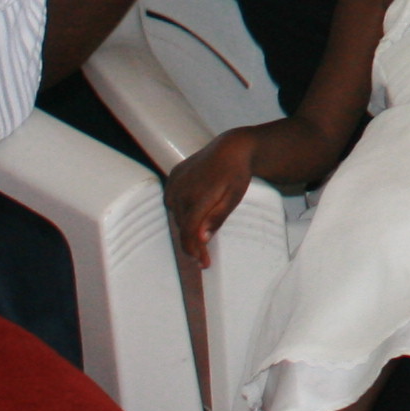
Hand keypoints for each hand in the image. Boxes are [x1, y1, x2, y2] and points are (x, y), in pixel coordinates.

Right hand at [165, 132, 258, 272]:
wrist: (231, 147)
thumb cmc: (236, 173)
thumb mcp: (234, 197)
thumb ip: (217, 217)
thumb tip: (202, 238)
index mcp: (198, 195)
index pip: (189, 230)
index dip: (194, 249)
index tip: (202, 262)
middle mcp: (181, 189)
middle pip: (183, 225)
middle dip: (192, 243)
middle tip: (204, 258)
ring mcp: (174, 182)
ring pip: (177, 215)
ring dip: (186, 228)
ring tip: (198, 242)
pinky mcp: (173, 177)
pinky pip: (173, 202)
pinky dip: (181, 213)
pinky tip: (191, 219)